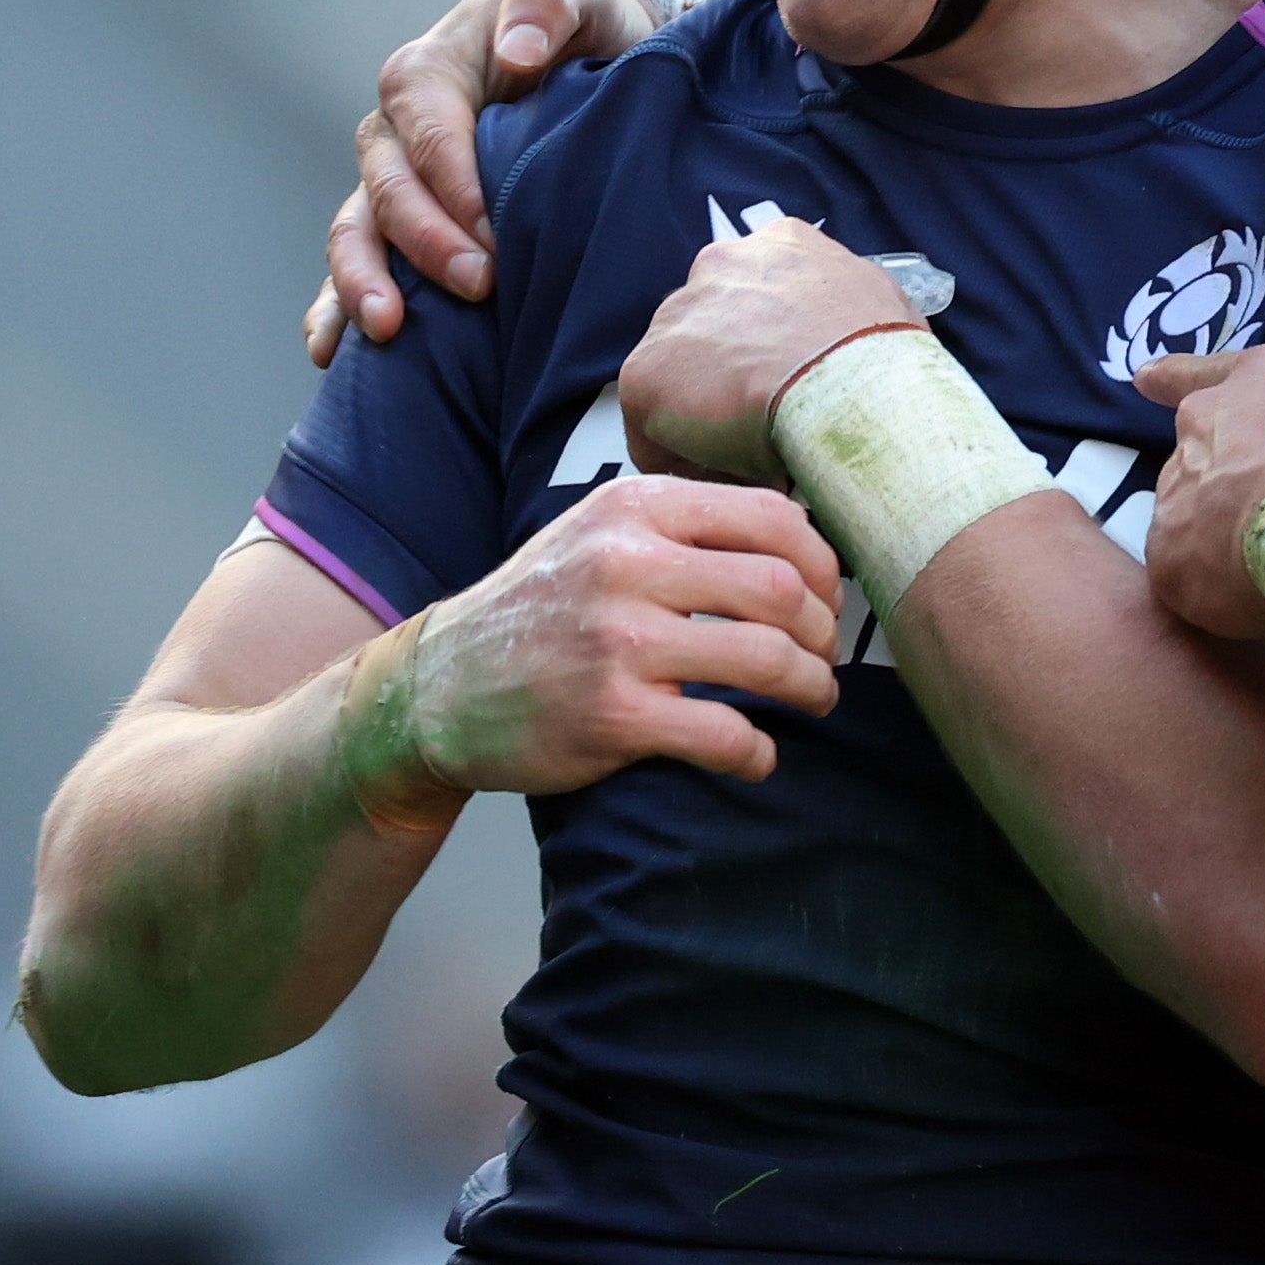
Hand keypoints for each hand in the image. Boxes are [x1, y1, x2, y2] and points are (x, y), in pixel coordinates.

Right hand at [306, 0, 668, 365]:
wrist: (601, 63)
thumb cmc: (591, 26)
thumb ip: (551, 2)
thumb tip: (516, 49)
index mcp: (434, 69)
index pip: (425, 124)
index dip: (450, 178)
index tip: (492, 231)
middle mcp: (400, 128)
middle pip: (386, 186)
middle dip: (422, 241)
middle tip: (477, 286)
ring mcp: (395, 179)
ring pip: (356, 231)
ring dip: (363, 281)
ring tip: (386, 329)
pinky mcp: (404, 224)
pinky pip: (359, 264)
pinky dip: (335, 307)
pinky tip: (330, 354)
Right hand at [367, 474, 844, 814]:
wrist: (436, 691)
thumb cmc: (538, 609)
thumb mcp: (597, 534)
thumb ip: (683, 524)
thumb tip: (799, 536)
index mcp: (634, 509)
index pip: (772, 517)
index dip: (823, 564)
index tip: (828, 597)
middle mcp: (626, 565)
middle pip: (781, 589)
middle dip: (822, 631)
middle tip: (824, 657)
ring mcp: (619, 642)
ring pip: (767, 659)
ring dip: (811, 687)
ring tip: (813, 698)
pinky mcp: (614, 716)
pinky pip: (726, 734)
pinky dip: (760, 751)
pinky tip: (758, 754)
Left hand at [620, 220, 918, 485]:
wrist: (855, 395)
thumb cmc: (888, 362)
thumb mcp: (888, 311)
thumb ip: (854, 318)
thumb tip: (856, 355)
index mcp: (783, 244)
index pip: (762, 293)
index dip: (775, 347)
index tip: (791, 385)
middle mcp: (721, 264)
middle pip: (714, 332)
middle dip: (735, 375)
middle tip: (773, 424)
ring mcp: (677, 316)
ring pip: (683, 381)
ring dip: (709, 417)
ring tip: (754, 461)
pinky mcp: (646, 374)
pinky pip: (656, 434)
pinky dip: (689, 462)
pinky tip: (731, 482)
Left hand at [1136, 345, 1264, 639]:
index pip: (1211, 372)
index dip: (1179, 375)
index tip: (1145, 379)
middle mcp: (1208, 422)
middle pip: (1203, 446)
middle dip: (1225, 472)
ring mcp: (1181, 486)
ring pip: (1191, 509)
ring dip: (1221, 531)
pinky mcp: (1170, 555)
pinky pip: (1187, 572)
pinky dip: (1216, 585)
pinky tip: (1256, 598)